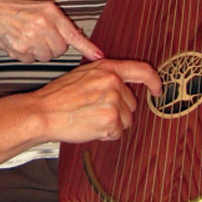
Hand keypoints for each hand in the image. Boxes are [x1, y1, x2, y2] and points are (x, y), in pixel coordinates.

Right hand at [0, 0, 103, 81]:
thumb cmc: (16, 10)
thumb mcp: (39, 8)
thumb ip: (57, 22)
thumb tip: (76, 37)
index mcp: (50, 11)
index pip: (73, 33)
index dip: (87, 47)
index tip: (99, 56)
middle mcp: (42, 23)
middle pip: (59, 49)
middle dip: (51, 47)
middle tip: (38, 37)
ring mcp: (31, 36)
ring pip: (46, 56)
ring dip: (38, 52)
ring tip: (26, 38)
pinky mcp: (20, 47)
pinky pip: (31, 59)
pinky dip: (25, 55)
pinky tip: (17, 43)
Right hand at [33, 59, 161, 143]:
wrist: (44, 111)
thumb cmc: (59, 96)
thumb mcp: (83, 74)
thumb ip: (105, 76)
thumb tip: (122, 83)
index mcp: (107, 68)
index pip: (142, 70)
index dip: (155, 81)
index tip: (158, 90)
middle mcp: (113, 82)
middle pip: (132, 103)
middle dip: (118, 111)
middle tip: (95, 109)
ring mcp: (113, 100)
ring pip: (127, 120)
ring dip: (112, 123)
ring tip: (90, 116)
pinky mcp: (111, 119)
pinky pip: (118, 133)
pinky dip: (106, 134)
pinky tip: (90, 125)